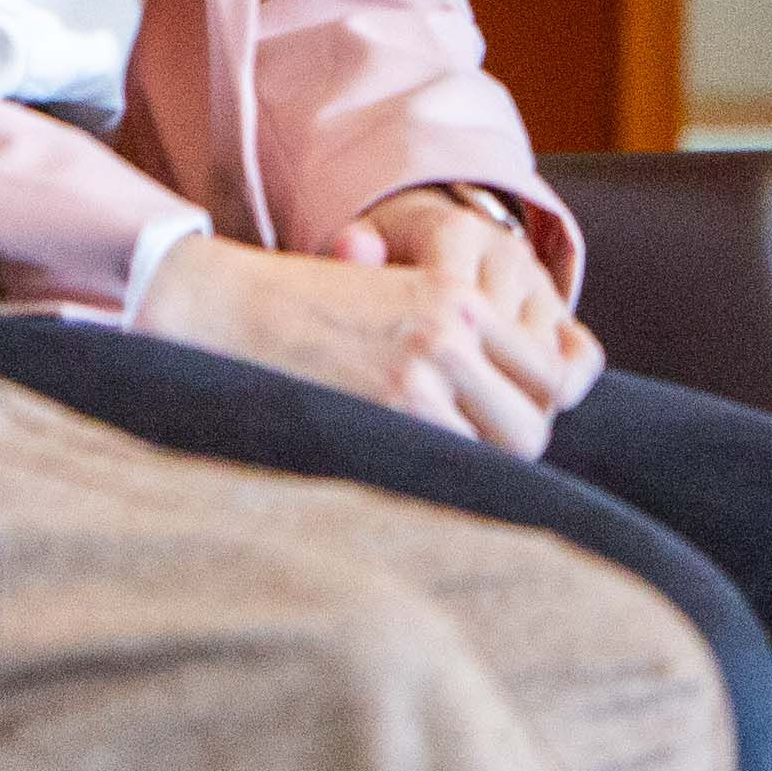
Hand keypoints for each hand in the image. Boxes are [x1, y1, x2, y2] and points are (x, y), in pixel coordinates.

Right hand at [142, 223, 596, 457]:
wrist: (220, 305)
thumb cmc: (298, 305)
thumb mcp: (386, 289)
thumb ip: (445, 325)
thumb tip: (505, 383)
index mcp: (460, 294)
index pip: (551, 374)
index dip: (533, 410)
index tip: (500, 425)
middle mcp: (454, 330)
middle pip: (536, 423)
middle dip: (513, 449)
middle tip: (470, 456)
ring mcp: (424, 370)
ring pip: (503, 454)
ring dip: (477, 470)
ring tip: (432, 466)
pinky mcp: (389, 408)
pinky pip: (450, 468)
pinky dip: (437, 482)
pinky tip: (406, 476)